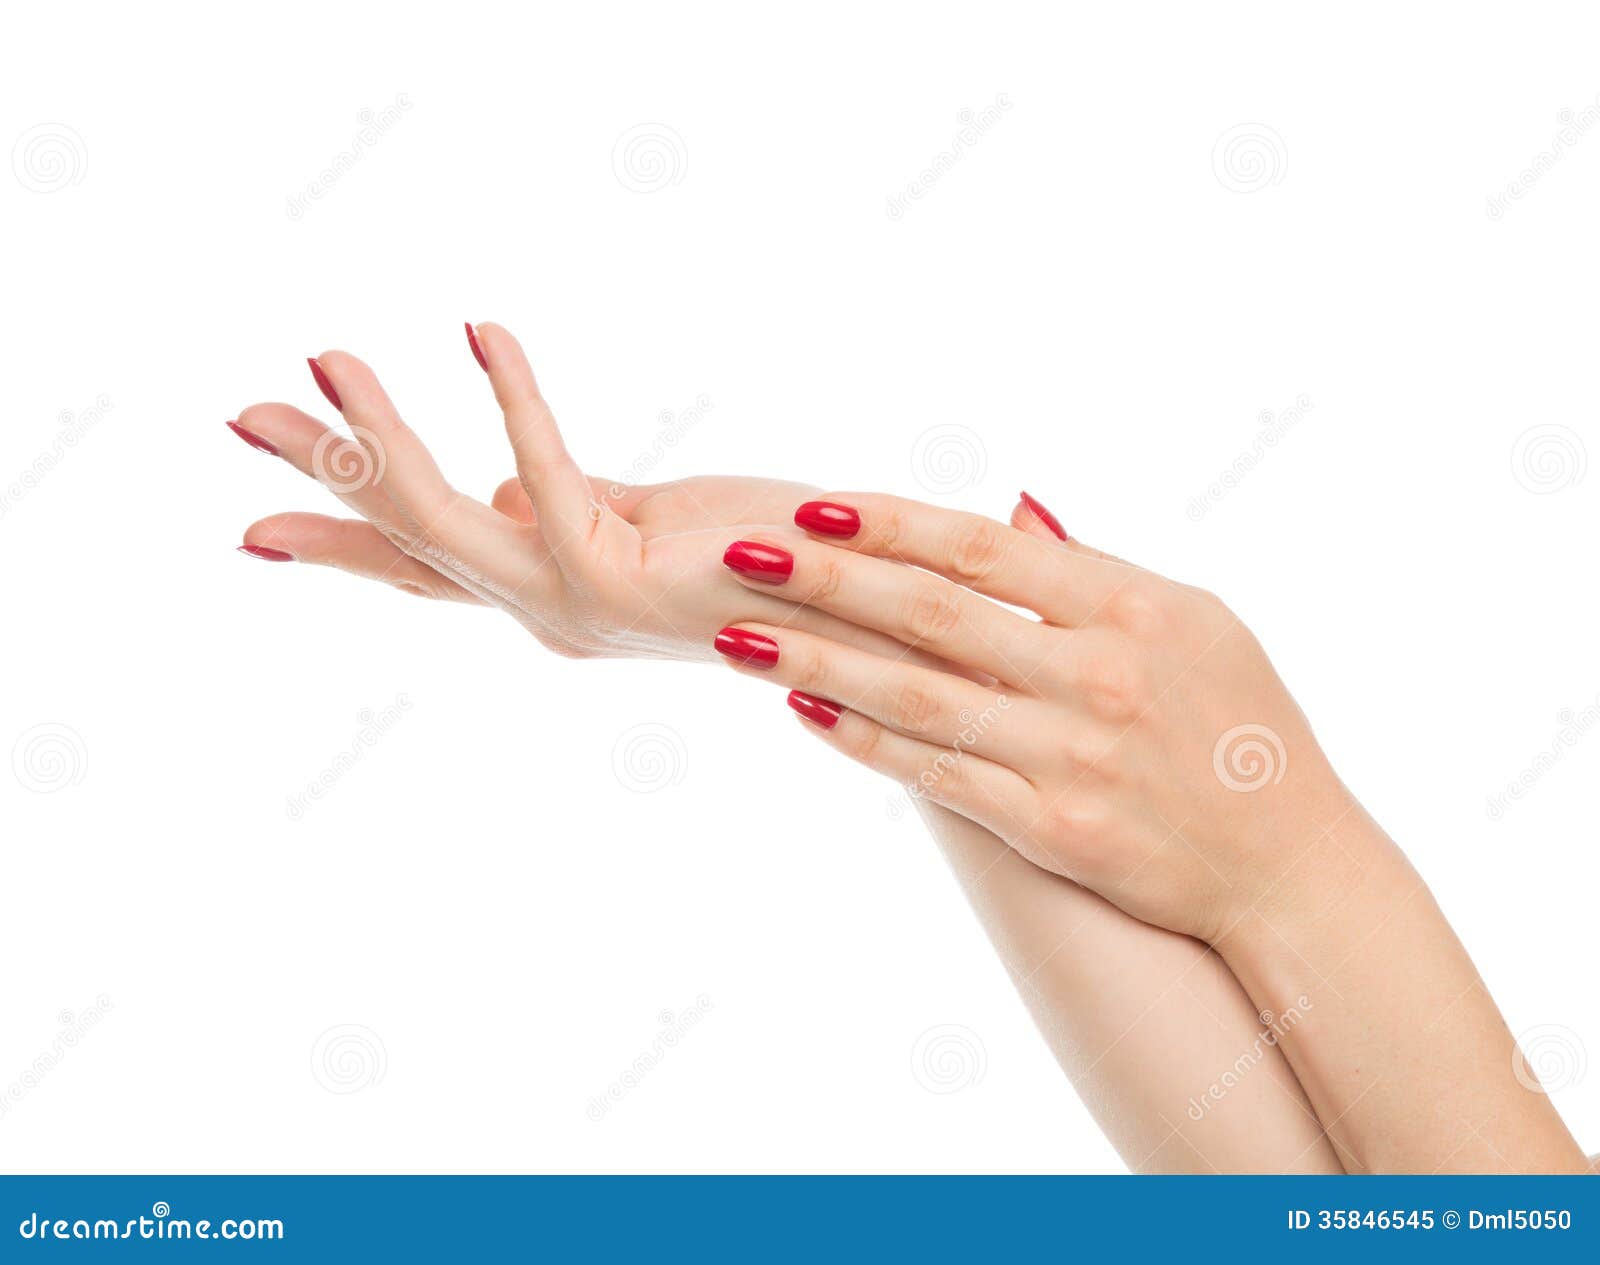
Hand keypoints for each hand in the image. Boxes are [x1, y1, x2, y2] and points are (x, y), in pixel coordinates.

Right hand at [228, 324, 905, 663]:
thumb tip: (496, 484)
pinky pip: (542, 476)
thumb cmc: (764, 555)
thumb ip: (560, 508)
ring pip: (440, 519)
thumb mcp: (639, 521)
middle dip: (323, 476)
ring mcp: (574, 607)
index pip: (421, 565)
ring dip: (376, 438)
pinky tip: (481, 330)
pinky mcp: (617, 587)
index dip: (339, 541)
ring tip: (326, 359)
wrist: (865, 616)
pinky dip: (511, 396)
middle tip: (240, 415)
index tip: (256, 528)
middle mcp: (547, 612)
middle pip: (404, 542)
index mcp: (547, 592)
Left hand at [709, 489, 1354, 942]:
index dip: (889, 524)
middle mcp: (1096, 675)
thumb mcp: (1198, 623)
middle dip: (824, 579)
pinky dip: (866, 742)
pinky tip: (803, 710)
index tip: (811, 505)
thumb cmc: (1243, 728)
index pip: (981, 550)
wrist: (1287, 866)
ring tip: (734, 634)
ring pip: (917, 696)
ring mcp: (1070, 756)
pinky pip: (937, 777)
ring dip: (817, 660)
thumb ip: (1094, 569)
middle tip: (739, 552)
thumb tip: (1011, 507)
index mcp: (1131, 606)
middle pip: (932, 613)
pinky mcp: (1052, 829)